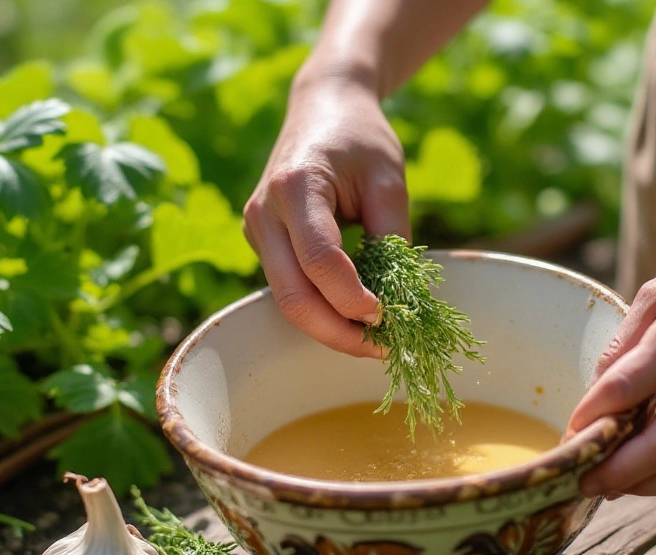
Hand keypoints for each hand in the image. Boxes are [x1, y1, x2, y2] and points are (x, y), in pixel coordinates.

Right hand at [243, 70, 409, 357]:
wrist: (323, 106)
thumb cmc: (361, 139)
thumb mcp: (389, 180)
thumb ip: (391, 237)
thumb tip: (398, 300)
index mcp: (296, 187)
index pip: (320, 261)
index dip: (353, 298)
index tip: (389, 315)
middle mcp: (264, 212)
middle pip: (292, 296)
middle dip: (338, 332)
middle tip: (383, 348)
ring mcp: (257, 230)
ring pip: (287, 300)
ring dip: (330, 328)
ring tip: (376, 339)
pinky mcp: (262, 242)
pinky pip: (288, 288)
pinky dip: (321, 310)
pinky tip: (355, 318)